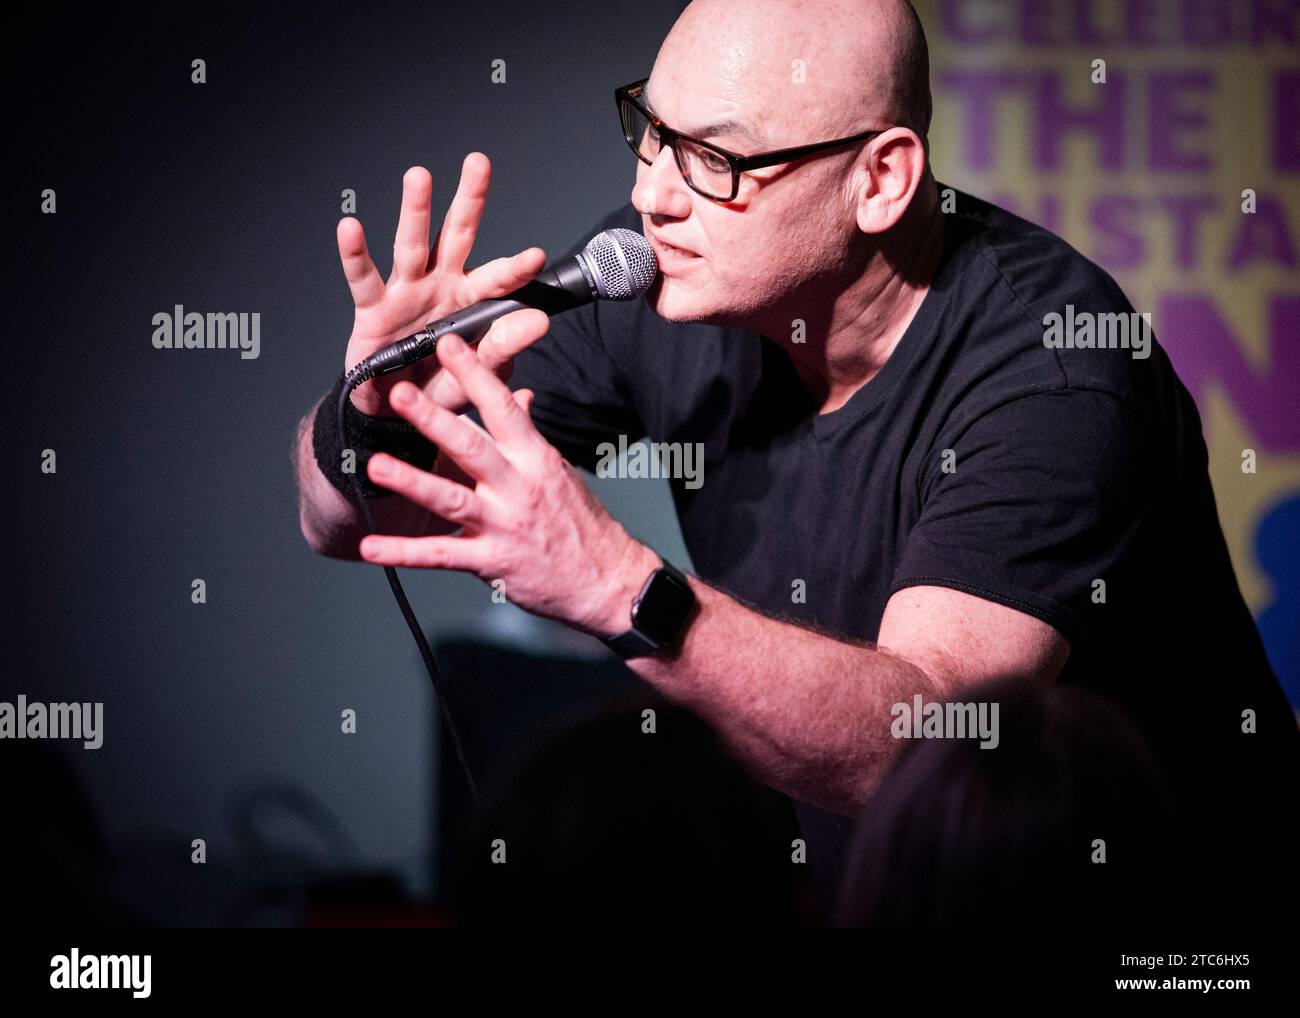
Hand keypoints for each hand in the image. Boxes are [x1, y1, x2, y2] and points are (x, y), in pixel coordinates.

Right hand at [338, 154, 550, 416]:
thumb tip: (540, 322)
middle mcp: (441, 285)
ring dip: (415, 210)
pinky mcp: (373, 307)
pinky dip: (355, 253)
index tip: (535, 257)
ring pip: (412, 245)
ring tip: (419, 177)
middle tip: (479, 164)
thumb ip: (505, 346)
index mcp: (472, 300)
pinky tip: (350, 227)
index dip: (515, 268)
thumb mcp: (479, 372)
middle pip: (457, 236)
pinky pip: (364, 277)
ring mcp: (406, 291)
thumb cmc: (441, 384)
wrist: (396, 409)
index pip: (499, 279)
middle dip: (469, 200)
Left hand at [357, 333, 660, 636]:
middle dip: (433, 419)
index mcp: (535, 459)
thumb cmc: (583, 525)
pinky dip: (403, 553)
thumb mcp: (559, 472)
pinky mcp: (491, 561)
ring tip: (376, 466)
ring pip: (451, 499)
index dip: (475, 374)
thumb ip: (528, 438)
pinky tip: (370, 547)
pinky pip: (441, 555)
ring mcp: (504, 525)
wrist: (607, 582)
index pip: (504, 408)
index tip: (448, 345)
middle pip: (471, 447)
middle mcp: (518, 488)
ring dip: (411, 482)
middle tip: (400, 394)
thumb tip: (518, 398)